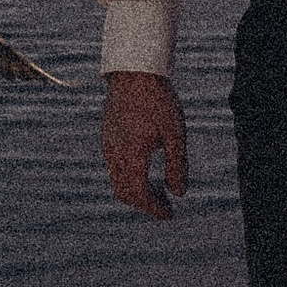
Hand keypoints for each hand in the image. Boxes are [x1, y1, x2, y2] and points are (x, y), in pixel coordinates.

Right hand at [102, 70, 186, 219]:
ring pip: (117, 182)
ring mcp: (108, 145)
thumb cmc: (159, 101)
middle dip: (145, 204)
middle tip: (165, 204)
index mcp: (133, 157)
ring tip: (157, 188)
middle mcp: (116, 155)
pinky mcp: (107, 136)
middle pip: (125, 194)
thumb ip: (177, 166)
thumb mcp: (176, 134)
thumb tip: (179, 193)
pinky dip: (128, 177)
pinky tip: (144, 167)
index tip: (170, 214)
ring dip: (135, 191)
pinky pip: (113, 167)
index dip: (155, 210)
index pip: (140, 196)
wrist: (134, 72)